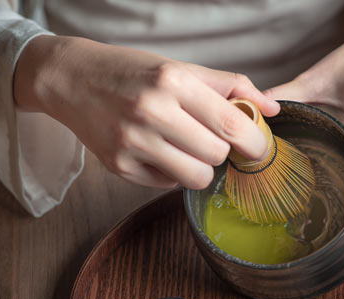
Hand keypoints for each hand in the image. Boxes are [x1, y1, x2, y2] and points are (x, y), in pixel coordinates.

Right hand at [14, 36, 279, 188]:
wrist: (73, 80)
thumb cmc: (132, 73)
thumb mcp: (181, 68)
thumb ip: (230, 86)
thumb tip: (271, 109)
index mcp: (172, 82)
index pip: (229, 123)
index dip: (253, 143)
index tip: (259, 149)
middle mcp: (151, 113)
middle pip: (216, 155)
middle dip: (221, 151)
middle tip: (210, 139)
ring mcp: (132, 143)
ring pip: (196, 178)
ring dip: (201, 168)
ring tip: (188, 149)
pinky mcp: (119, 167)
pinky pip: (169, 184)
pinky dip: (173, 172)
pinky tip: (159, 152)